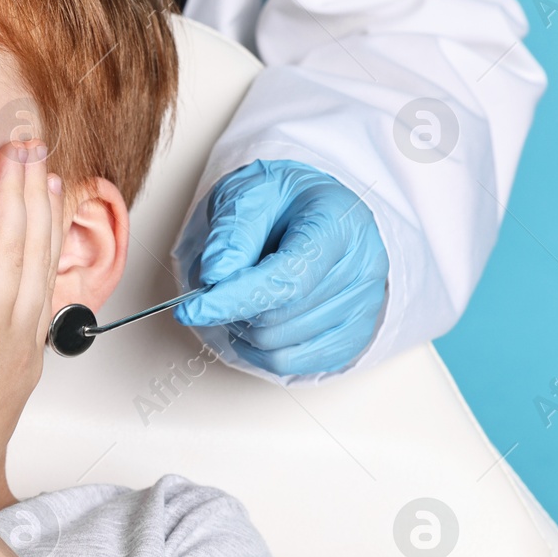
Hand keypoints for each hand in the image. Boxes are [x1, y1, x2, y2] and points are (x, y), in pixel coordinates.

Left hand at [0, 140, 65, 514]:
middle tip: (37, 148)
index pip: (40, 274)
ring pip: (7, 253)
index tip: (48, 187)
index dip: (45, 225)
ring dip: (14, 196)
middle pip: (32, 252)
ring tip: (18, 152)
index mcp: (20, 354)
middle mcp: (10, 340)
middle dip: (36, 194)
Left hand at [173, 159, 387, 376]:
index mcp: (339, 223)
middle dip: (232, 306)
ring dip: (241, 327)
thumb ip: (232, 232)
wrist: (313, 207)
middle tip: (219, 283)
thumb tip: (215, 276)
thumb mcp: (248, 192)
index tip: (191, 309)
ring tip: (242, 292)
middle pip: (278, 316)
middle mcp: (364, 266)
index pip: (288, 278)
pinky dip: (258, 350)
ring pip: (278, 344)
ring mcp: (366, 305)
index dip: (234, 298)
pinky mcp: (355, 335)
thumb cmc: (281, 200)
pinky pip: (291, 363)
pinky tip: (254, 320)